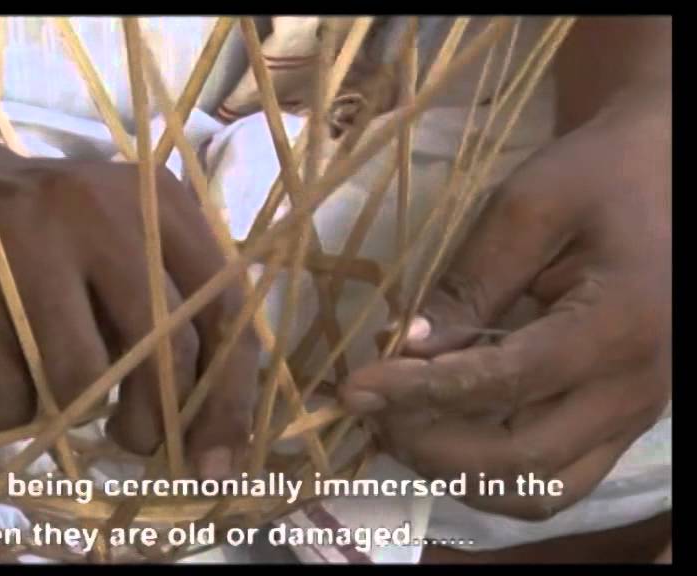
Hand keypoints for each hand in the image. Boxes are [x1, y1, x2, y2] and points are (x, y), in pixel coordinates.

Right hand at [0, 154, 259, 478]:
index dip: (228, 396)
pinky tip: (2, 376)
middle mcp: (101, 214)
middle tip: (136, 442)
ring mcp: (27, 248)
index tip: (218, 461)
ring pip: (83, 380)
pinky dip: (11, 410)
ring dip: (78, 414)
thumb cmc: (42, 235)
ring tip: (59, 395)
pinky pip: (10, 396)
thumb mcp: (120, 242)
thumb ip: (171, 310)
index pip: (224, 305)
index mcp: (155, 201)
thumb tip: (211, 428)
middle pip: (163, 348)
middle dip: (157, 423)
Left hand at [338, 89, 670, 519]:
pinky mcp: (621, 421)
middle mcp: (633, 388)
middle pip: (521, 462)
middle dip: (431, 447)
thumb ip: (470, 283)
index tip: (355, 386)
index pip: (503, 385)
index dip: (419, 393)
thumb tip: (407, 348)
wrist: (669, 176)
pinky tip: (442, 433)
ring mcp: (634, 414)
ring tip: (401, 426)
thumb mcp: (527, 208)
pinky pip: (556, 477)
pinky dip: (492, 472)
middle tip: (372, 410)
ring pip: (541, 489)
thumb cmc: (601, 175)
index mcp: (616, 325)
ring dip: (460, 474)